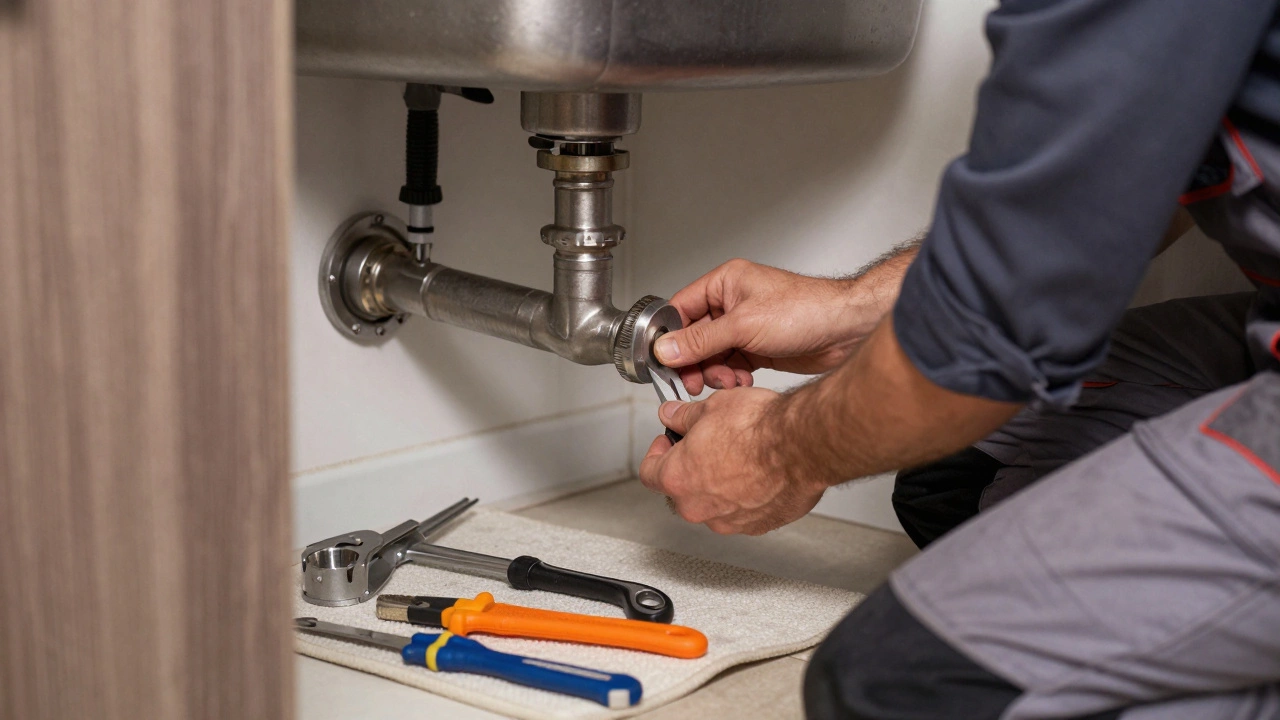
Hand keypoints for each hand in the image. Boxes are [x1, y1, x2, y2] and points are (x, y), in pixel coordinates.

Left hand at [637, 388, 829, 534]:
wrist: (801, 445)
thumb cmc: (760, 429)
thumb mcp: (712, 407)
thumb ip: (684, 416)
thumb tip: (673, 415)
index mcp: (677, 478)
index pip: (648, 472)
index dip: (656, 453)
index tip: (667, 442)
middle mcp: (698, 507)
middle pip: (680, 491)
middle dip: (688, 469)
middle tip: (704, 446)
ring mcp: (728, 521)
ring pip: (712, 504)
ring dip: (718, 485)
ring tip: (737, 457)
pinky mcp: (757, 526)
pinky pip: (742, 512)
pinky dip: (745, 496)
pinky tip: (758, 473)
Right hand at [655, 259, 885, 394]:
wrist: (846, 329)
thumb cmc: (806, 309)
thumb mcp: (743, 325)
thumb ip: (701, 340)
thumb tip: (668, 349)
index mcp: (725, 283)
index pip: (681, 308)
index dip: (670, 336)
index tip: (664, 360)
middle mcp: (733, 303)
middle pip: (695, 337)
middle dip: (695, 361)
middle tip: (694, 381)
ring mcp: (746, 326)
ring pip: (713, 355)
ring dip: (715, 372)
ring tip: (727, 381)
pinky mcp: (758, 347)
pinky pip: (731, 365)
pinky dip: (732, 376)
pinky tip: (742, 381)